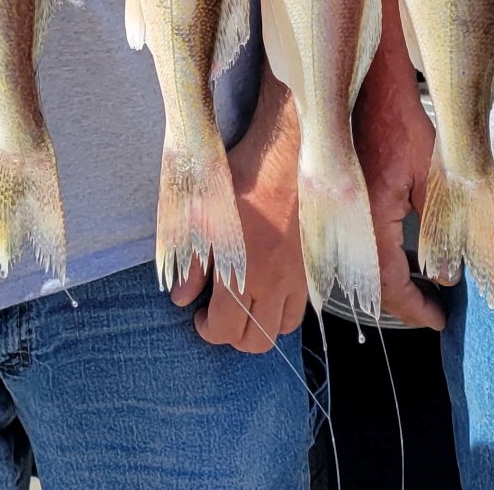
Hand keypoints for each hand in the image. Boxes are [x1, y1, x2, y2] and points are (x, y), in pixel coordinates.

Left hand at [170, 70, 307, 352]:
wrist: (285, 152)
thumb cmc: (239, 180)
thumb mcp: (199, 216)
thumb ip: (190, 264)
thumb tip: (181, 298)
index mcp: (243, 276)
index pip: (225, 330)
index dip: (207, 329)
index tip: (199, 313)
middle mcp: (274, 284)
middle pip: (257, 340)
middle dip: (233, 335)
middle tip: (220, 314)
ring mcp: (298, 276)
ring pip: (284, 327)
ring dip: (263, 324)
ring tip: (247, 303)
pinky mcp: (312, 263)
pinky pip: (302, 305)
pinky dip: (285, 309)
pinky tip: (270, 288)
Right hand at [352, 0, 445, 329]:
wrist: (360, 74)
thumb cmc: (400, 115)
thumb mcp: (434, 172)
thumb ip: (442, 228)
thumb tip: (447, 274)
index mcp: (366, 220)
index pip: (388, 288)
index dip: (415, 311)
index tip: (438, 321)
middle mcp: (339, 223)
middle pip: (363, 284)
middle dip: (396, 302)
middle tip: (428, 309)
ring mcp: (325, 209)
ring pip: (349, 264)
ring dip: (378, 280)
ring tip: (411, 288)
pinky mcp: (321, 195)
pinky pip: (342, 240)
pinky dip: (365, 255)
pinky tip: (386, 252)